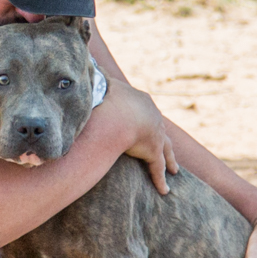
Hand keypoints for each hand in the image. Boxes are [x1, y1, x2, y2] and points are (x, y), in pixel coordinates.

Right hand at [102, 78, 177, 193]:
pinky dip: (161, 180)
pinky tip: (164, 190)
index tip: (145, 121)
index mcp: (141, 102)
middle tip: (165, 144)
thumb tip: (82, 66)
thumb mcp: (98, 85)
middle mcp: (153, 117)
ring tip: (174, 169)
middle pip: (160, 130)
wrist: (116, 114)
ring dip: (170, 160)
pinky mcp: (153, 152)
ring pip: (166, 150)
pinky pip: (158, 169)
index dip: (145, 117)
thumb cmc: (105, 98)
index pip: (144, 110)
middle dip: (163, 139)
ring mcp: (156, 136)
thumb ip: (92, 79)